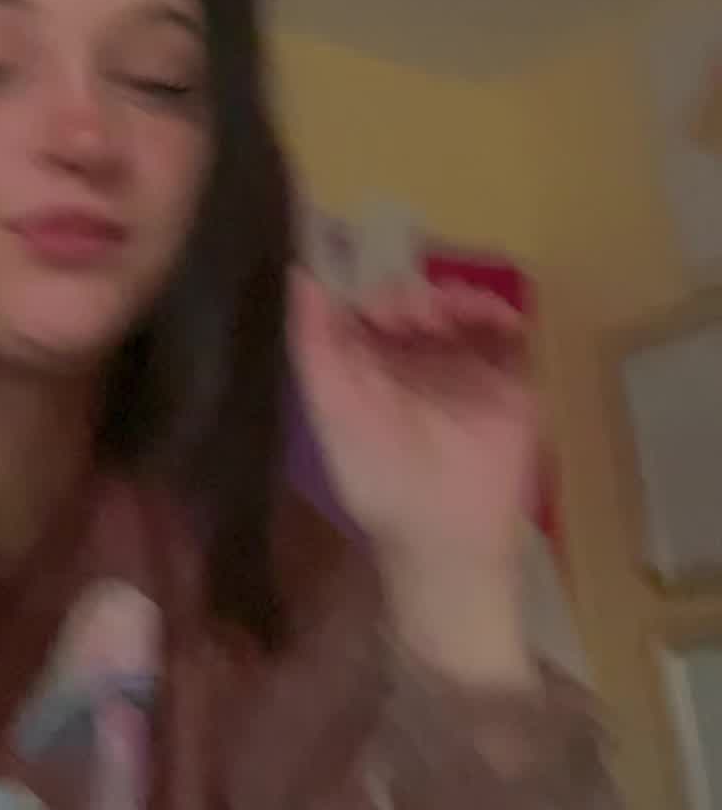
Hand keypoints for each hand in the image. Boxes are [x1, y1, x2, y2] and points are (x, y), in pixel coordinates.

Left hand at [290, 268, 538, 684]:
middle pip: (417, 302)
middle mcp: (417, 359)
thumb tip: (301, 275)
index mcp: (371, 365)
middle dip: (415, 295)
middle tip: (418, 311)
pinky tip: (496, 317)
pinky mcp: (508, 381)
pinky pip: (509, 335)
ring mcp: (465, 367)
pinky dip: (502, 315)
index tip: (377, 300)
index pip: (368, 307)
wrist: (442, 534)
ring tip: (453, 313)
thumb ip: (314, 345)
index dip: (370, 292)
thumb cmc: (378, 478)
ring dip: (458, 299)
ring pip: (462, 310)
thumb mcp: (332, 408)